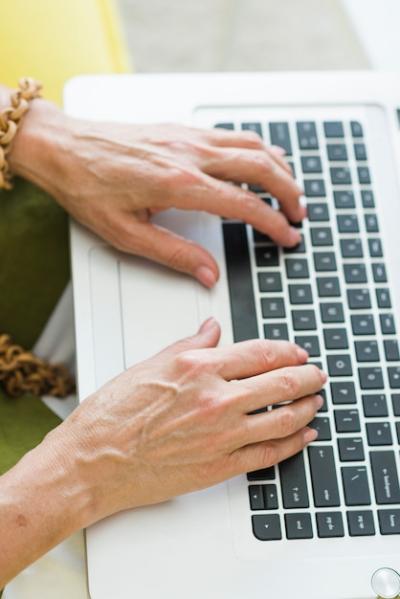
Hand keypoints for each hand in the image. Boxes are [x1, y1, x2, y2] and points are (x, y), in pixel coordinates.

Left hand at [9, 99, 303, 286]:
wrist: (63, 149)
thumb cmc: (88, 187)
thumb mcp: (126, 234)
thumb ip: (173, 254)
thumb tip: (207, 273)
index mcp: (180, 185)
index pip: (244, 204)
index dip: (272, 223)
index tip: (288, 236)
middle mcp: (191, 154)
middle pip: (260, 167)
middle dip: (288, 192)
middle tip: (300, 214)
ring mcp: (188, 137)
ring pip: (252, 145)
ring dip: (279, 168)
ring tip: (291, 189)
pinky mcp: (182, 130)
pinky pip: (232, 134)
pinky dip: (257, 148)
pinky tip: (263, 158)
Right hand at [55, 318, 324, 520]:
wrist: (94, 462)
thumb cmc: (113, 415)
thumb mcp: (151, 365)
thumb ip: (189, 345)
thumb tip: (212, 329)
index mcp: (198, 368)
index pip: (259, 353)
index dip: (287, 351)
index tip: (298, 352)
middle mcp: (215, 399)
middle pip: (280, 383)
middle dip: (307, 377)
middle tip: (317, 375)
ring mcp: (221, 435)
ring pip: (282, 418)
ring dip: (306, 408)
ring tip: (315, 401)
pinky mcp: (219, 467)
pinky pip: (269, 454)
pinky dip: (293, 444)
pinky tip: (302, 436)